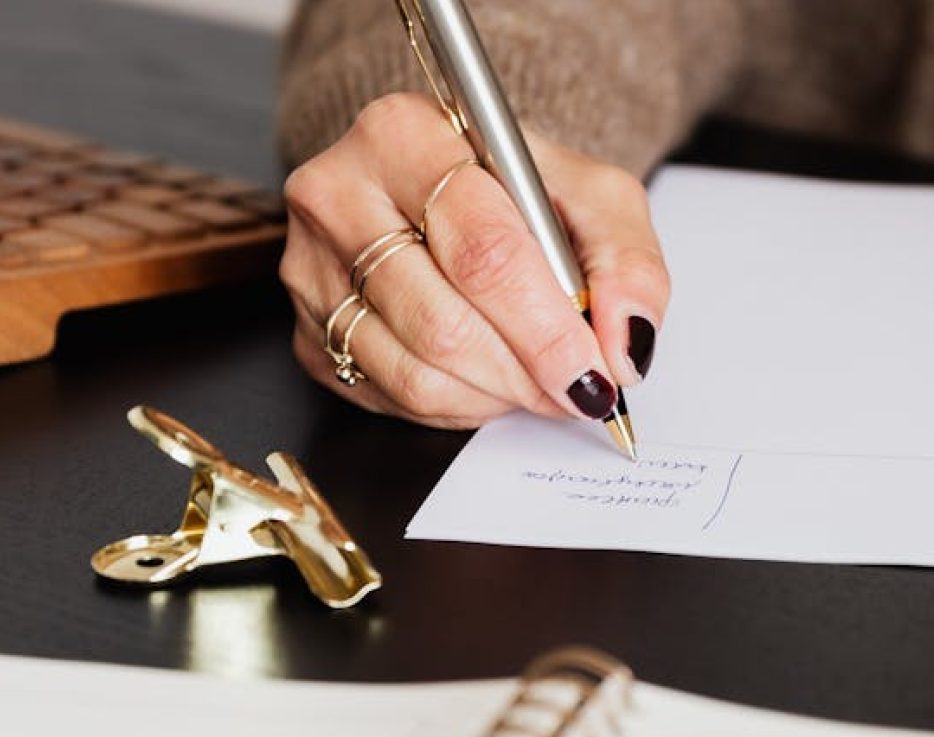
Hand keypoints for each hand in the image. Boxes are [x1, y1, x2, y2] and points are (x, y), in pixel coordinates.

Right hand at [280, 93, 668, 428]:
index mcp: (404, 134)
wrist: (445, 188)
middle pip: (443, 320)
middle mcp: (338, 194)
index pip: (482, 249)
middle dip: (525, 372)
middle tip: (576, 390)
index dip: (546, 327)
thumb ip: (626, 261)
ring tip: (535, 380)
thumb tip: (625, 344)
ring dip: (494, 395)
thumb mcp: (591, 194)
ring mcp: (310, 268)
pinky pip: (389, 396)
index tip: (594, 370)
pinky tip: (485, 377)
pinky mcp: (307, 330)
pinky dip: (456, 405)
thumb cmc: (513, 190)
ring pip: (414, 369)